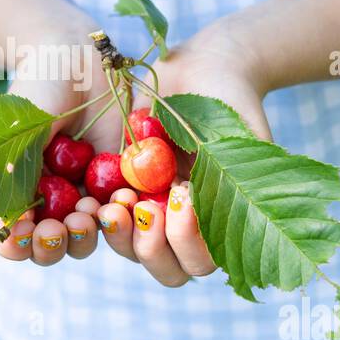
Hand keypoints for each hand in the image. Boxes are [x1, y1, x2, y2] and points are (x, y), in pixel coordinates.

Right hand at [0, 39, 119, 266]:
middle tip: (66, 224)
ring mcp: (83, 195)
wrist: (80, 59)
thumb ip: (18, 173)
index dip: (17, 246)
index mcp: (14, 193)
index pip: (10, 239)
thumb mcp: (22, 129)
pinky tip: (123, 196)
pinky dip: (122, 212)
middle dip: (56, 244)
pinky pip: (120, 214)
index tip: (28, 233)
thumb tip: (8, 224)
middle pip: (49, 248)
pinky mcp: (117, 185)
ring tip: (95, 209)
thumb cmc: (40, 89)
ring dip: (89, 233)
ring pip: (85, 239)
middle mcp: (47, 202)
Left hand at [94, 27, 271, 285]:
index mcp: (215, 225)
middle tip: (144, 207)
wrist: (200, 70)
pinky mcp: (119, 191)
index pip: (201, 262)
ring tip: (119, 200)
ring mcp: (149, 213)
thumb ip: (243, 180)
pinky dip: (98, 213)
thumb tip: (228, 217)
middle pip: (166, 269)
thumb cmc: (232, 104)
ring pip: (130, 251)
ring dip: (121, 234)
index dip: (188, 240)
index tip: (182, 194)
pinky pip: (104, 219)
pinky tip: (94, 192)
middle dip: (151, 247)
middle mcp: (182, 228)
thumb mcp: (244, 139)